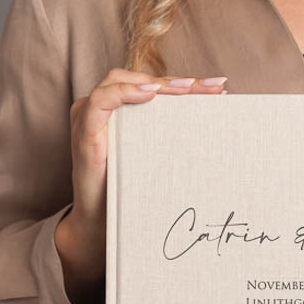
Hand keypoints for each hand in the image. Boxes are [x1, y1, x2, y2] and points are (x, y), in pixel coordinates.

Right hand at [55, 67, 228, 303]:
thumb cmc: (129, 190)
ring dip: (156, 84)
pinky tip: (150, 95)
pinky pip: (100, 101)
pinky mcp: (83, 131)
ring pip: (119, 81)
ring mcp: (88, 116)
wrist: (101, 223)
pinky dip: (125, 94)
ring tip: (186, 89)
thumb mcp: (154, 157)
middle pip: (140, 80)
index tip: (219, 88)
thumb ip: (172, 136)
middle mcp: (101, 107)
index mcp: (120, 110)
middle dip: (178, 82)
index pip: (154, 87)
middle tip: (213, 88)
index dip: (185, 84)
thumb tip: (215, 125)